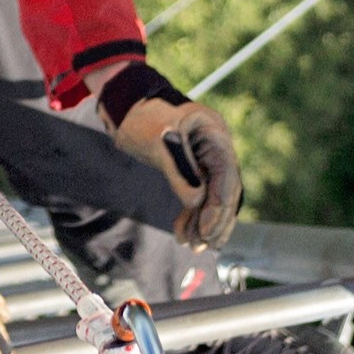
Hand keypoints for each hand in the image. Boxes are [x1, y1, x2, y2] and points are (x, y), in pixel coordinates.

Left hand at [98, 62, 243, 247]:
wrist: (127, 109)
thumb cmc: (143, 116)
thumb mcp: (158, 138)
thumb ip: (178, 167)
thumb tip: (197, 200)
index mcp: (215, 134)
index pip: (226, 176)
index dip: (218, 205)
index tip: (206, 229)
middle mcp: (216, 148)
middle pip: (225, 191)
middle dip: (214, 220)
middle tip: (202, 245)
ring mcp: (205, 160)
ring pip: (213, 199)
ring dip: (204, 223)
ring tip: (192, 245)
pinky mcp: (192, 170)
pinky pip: (199, 198)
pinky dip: (192, 217)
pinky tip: (183, 233)